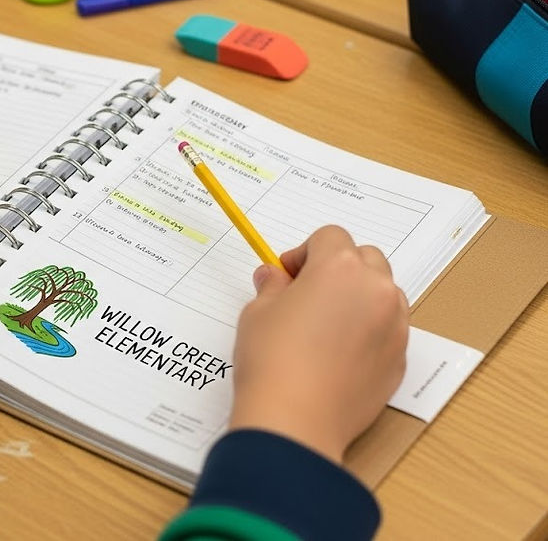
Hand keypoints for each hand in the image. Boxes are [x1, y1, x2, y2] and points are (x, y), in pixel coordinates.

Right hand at [227, 225, 408, 462]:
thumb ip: (272, 286)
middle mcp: (376, 290)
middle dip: (339, 268)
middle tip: (308, 294)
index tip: (287, 276)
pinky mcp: (400, 358)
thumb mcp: (258, 312)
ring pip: (384, 293)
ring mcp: (394, 325)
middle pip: (366, 258)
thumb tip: (273, 277)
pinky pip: (389, 329)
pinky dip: (369, 330)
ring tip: (327, 324)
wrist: (296, 421)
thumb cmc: (272, 360)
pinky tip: (338, 354)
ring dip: (359, 296)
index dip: (304, 253)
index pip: (330, 237)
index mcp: (340, 268)